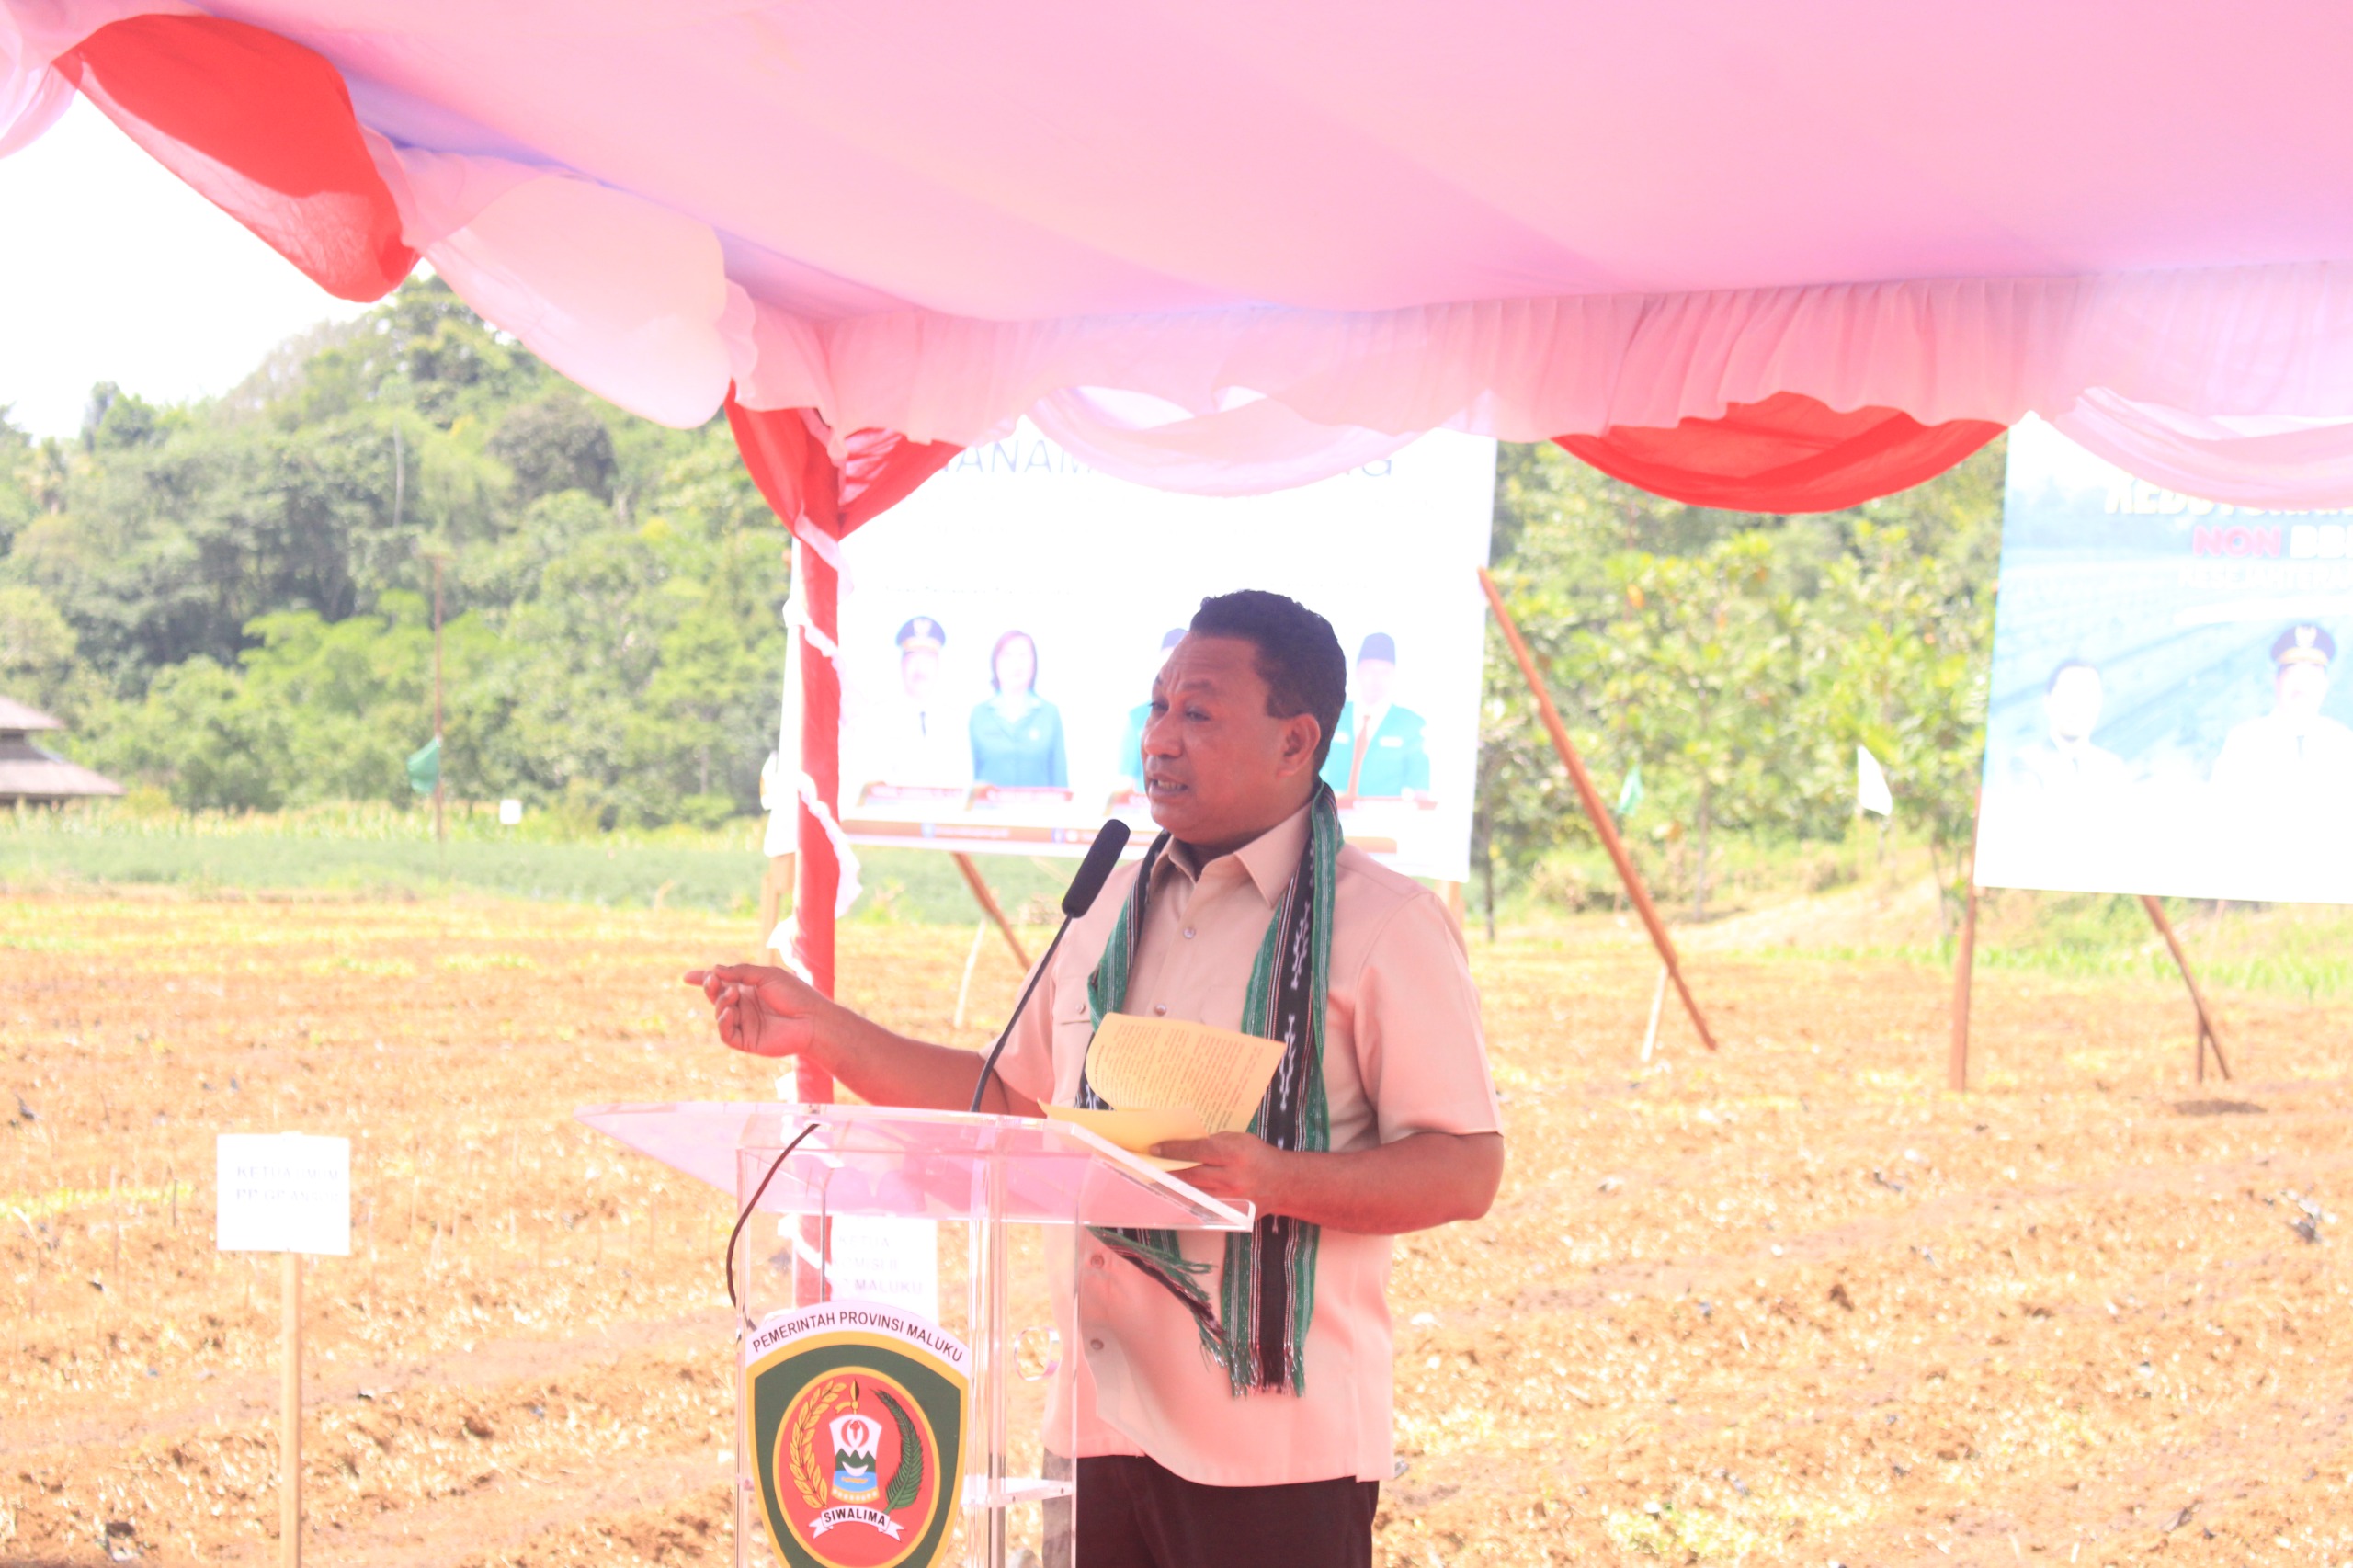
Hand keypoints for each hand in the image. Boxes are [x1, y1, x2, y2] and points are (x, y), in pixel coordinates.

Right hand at [682, 964, 828, 1058]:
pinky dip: (723, 1021)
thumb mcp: (767, 975)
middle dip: (710, 987)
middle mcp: (745, 1006)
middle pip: (717, 996)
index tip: (686, 977)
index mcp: (749, 989)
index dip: (704, 980)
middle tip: (711, 980)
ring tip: (732, 994)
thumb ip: (741, 972)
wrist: (812, 1019)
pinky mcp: (747, 1040)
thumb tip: (715, 970)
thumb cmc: (794, 995)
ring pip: (719, 1013)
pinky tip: (729, 1011)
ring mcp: (745, 1023)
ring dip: (721, 1001)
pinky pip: (726, 1033)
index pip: (722, 983)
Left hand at [1149, 1131, 1291, 1209]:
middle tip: (1150, 1164)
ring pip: (1193, 1191)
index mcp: (1234, 1154)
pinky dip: (1189, 1196)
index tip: (1154, 1149)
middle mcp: (1230, 1177)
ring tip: (1159, 1176)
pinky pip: (1204, 1203)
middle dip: (1168, 1169)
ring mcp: (1229, 1197)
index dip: (1173, 1150)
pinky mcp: (1230, 1211)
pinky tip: (1178, 1191)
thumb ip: (1215, 1142)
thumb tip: (1189, 1146)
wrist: (1284, 1184)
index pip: (1196, 1151)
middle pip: (1191, 1174)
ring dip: (1175, 1184)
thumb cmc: (1260, 1156)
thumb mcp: (1240, 1139)